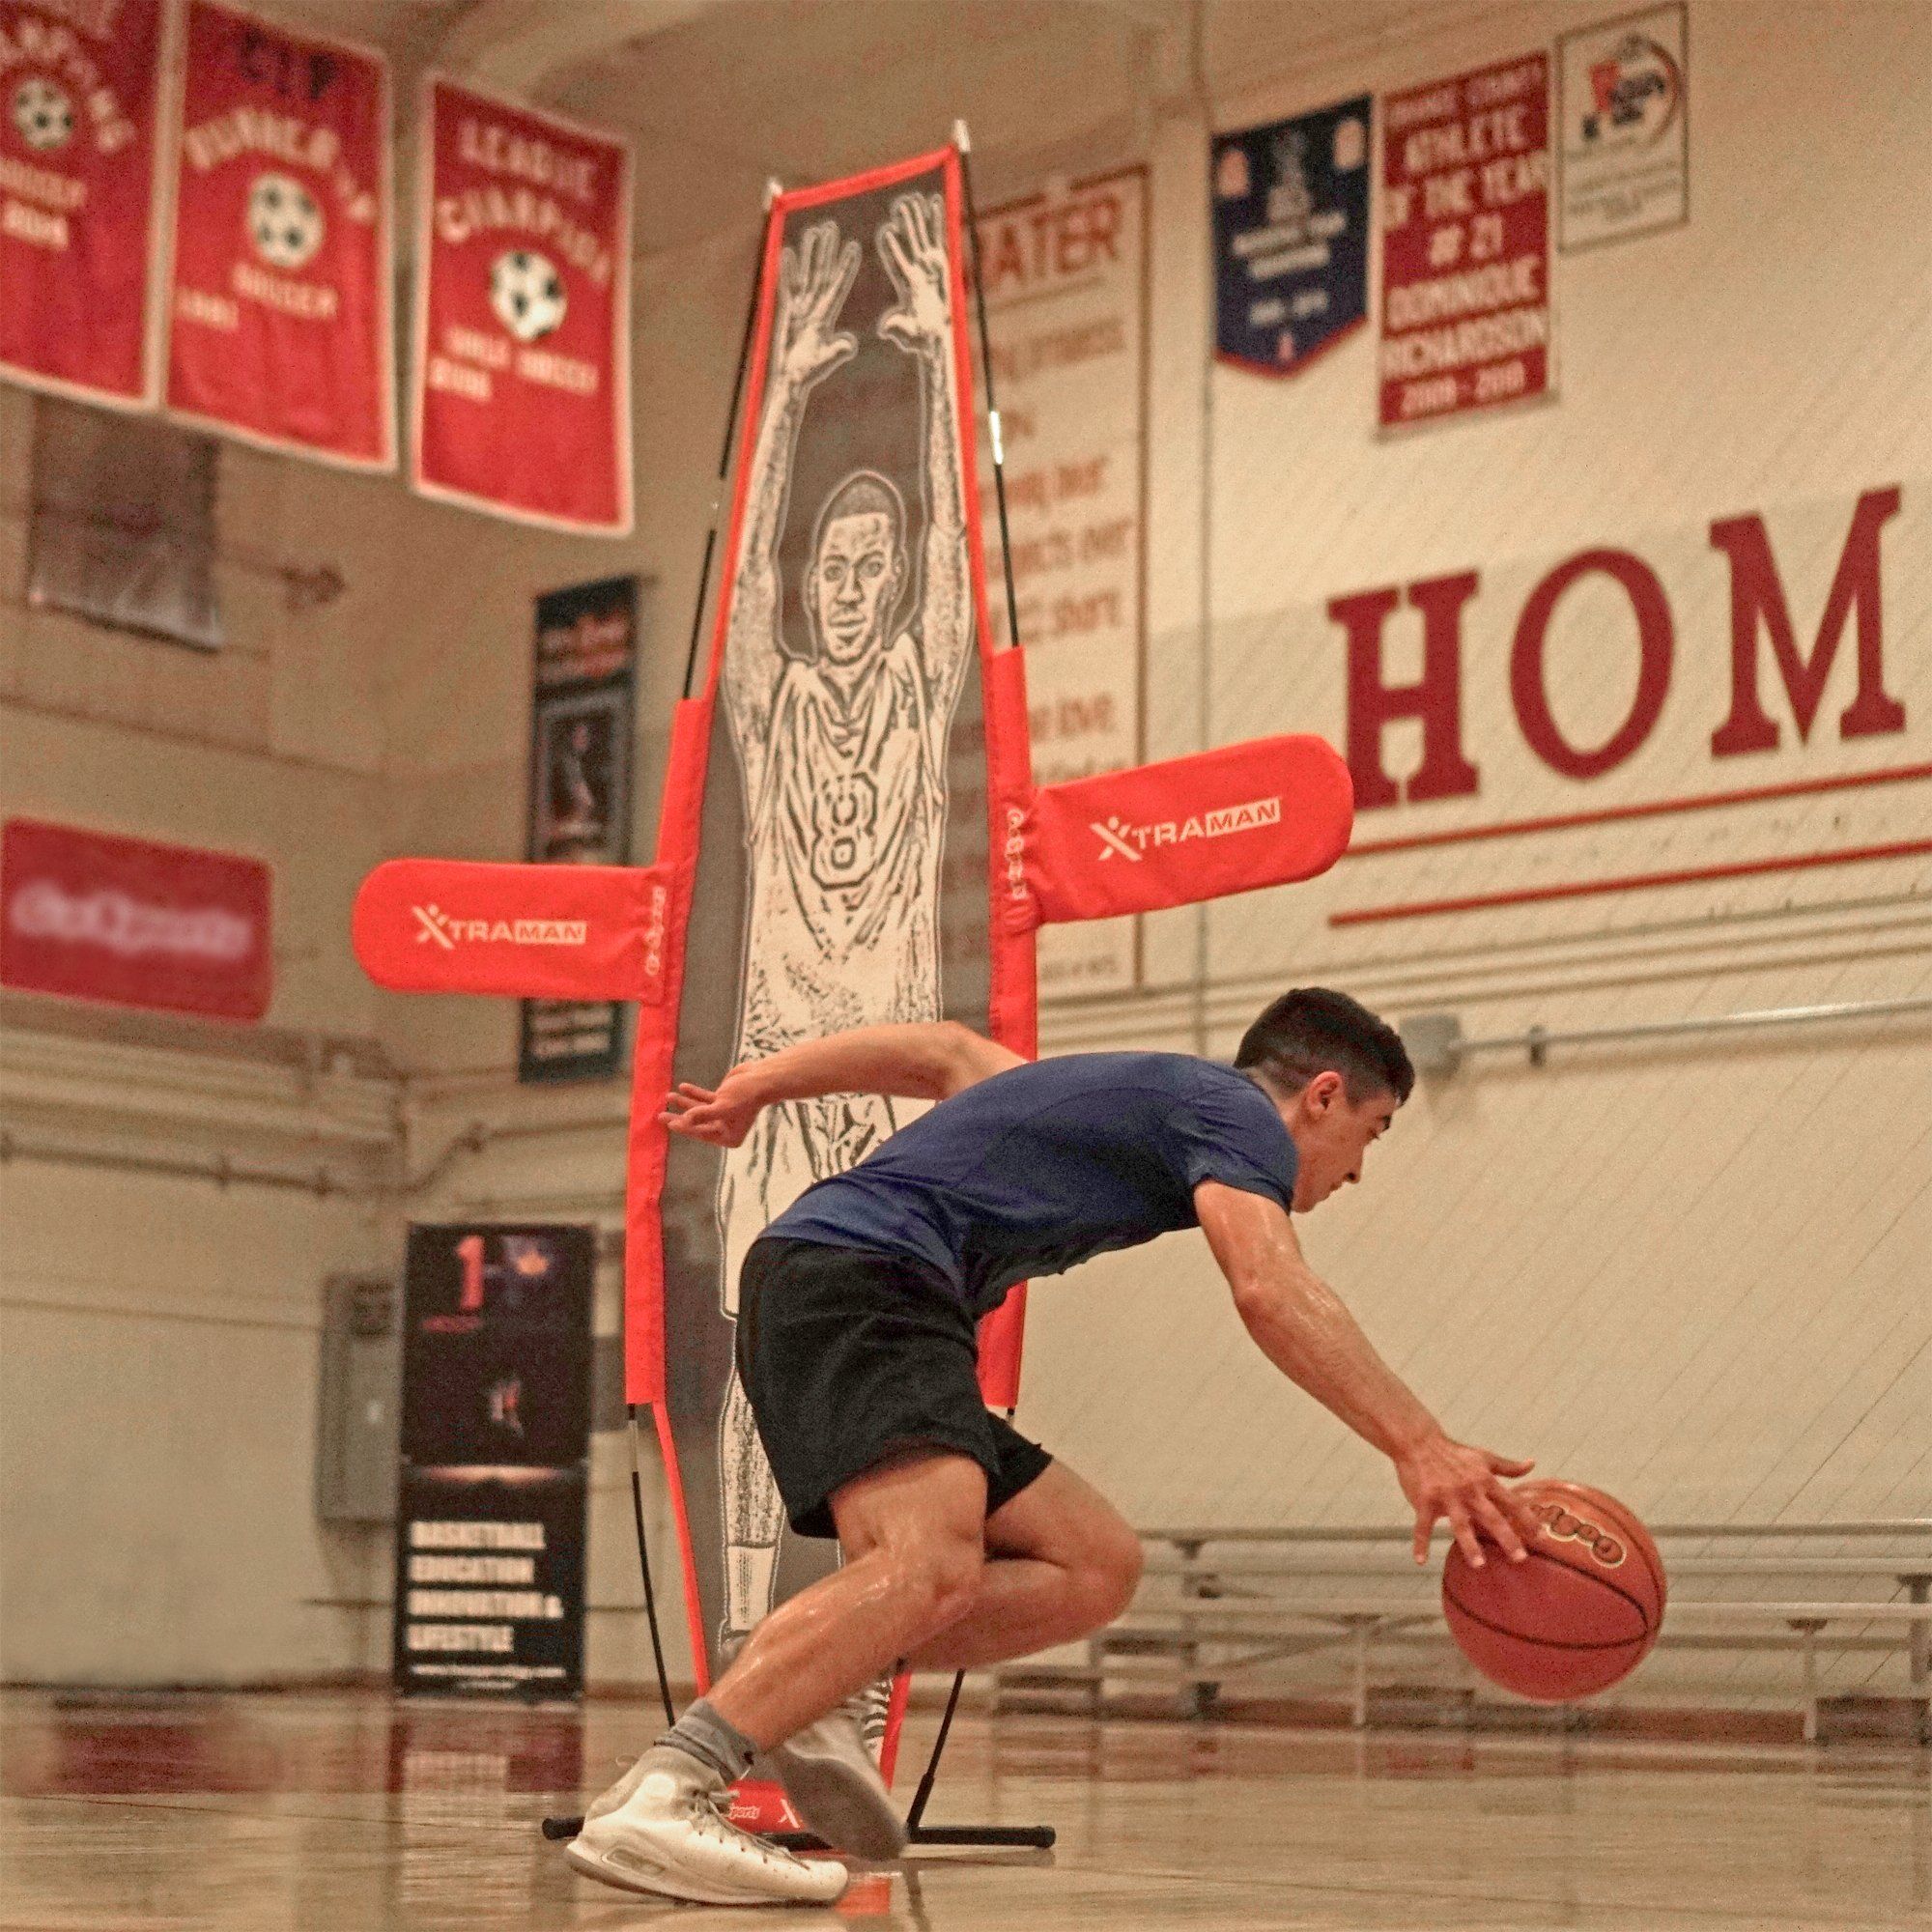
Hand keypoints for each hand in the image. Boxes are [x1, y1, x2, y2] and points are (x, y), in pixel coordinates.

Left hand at [659, 1066, 767, 1148]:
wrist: (761, 1077)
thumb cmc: (745, 1095)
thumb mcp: (723, 1107)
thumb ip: (703, 1114)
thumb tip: (685, 1120)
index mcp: (729, 1137)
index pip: (701, 1133)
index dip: (685, 1128)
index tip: (669, 1122)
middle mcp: (725, 1128)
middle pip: (697, 1124)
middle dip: (678, 1118)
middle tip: (660, 1115)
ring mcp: (723, 1113)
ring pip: (698, 1110)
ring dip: (684, 1103)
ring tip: (668, 1095)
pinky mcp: (722, 1099)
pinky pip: (704, 1099)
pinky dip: (694, 1093)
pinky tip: (682, 1087)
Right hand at [774, 221, 859, 390]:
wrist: (792, 378)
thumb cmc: (809, 371)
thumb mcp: (825, 360)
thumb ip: (837, 351)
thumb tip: (850, 345)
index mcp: (826, 315)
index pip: (837, 285)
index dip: (845, 267)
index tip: (854, 248)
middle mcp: (816, 307)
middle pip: (822, 273)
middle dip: (827, 251)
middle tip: (832, 228)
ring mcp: (802, 308)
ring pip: (806, 274)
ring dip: (809, 254)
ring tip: (814, 233)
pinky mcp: (789, 311)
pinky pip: (788, 286)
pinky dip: (787, 270)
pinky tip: (788, 253)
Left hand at [877, 192, 949, 356]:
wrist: (936, 338)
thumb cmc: (921, 339)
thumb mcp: (908, 334)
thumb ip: (898, 329)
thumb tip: (885, 329)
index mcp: (909, 286)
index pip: (899, 264)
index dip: (894, 250)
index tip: (887, 233)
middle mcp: (918, 272)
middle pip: (911, 244)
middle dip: (906, 225)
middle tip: (900, 205)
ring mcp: (930, 266)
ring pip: (922, 237)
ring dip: (917, 219)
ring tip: (912, 199)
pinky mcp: (942, 264)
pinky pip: (939, 238)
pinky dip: (937, 220)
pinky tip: (934, 202)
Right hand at [1393, 1433, 1539, 1568]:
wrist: (1420, 1442)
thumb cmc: (1454, 1453)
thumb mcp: (1484, 1457)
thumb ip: (1508, 1466)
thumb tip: (1532, 1464)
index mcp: (1485, 1481)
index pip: (1511, 1502)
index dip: (1527, 1518)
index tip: (1541, 1537)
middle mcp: (1469, 1490)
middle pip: (1491, 1517)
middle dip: (1506, 1537)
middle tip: (1520, 1558)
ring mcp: (1446, 1497)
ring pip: (1460, 1524)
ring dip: (1469, 1544)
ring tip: (1479, 1564)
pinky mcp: (1425, 1501)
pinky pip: (1423, 1525)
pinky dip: (1420, 1542)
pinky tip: (1421, 1560)